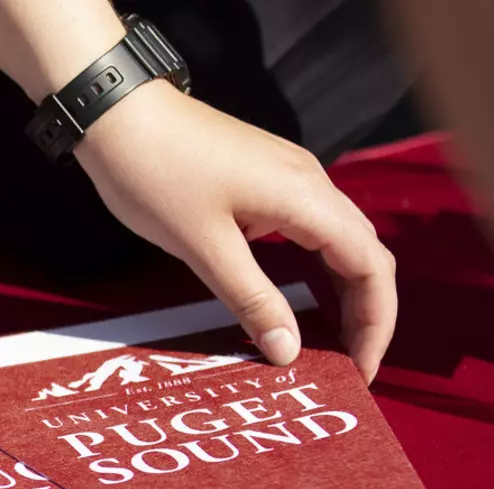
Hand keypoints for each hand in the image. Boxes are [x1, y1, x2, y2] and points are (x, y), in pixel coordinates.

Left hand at [76, 82, 397, 381]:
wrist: (118, 113)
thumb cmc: (155, 172)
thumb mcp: (203, 246)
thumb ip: (251, 300)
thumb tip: (288, 351)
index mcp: (306, 196)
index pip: (371, 266)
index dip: (375, 323)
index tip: (360, 371)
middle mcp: (310, 182)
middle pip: (364, 254)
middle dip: (365, 314)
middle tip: (347, 367)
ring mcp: (289, 177)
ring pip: (338, 241)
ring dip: (342, 293)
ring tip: (328, 344)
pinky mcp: (265, 178)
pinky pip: (309, 229)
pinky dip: (314, 270)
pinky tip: (294, 301)